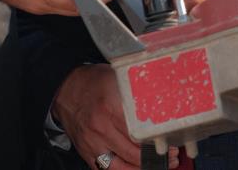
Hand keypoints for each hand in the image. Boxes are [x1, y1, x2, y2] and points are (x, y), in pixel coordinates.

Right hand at [53, 64, 178, 169]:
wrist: (65, 91)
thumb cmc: (93, 83)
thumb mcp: (116, 78)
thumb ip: (137, 89)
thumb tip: (164, 97)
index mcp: (110, 104)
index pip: (140, 129)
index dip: (159, 139)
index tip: (172, 140)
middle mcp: (100, 126)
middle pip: (134, 150)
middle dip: (157, 156)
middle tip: (172, 155)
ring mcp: (93, 142)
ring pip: (123, 165)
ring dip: (144, 167)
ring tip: (160, 164)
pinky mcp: (87, 153)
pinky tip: (138, 168)